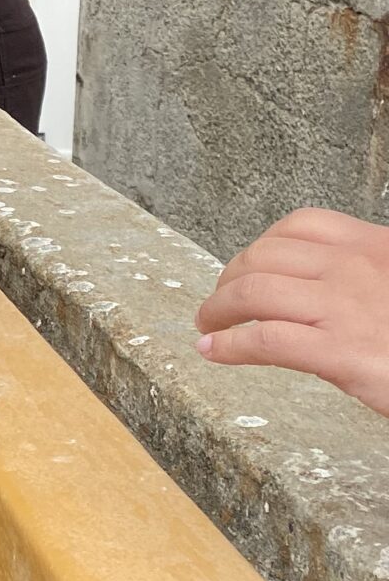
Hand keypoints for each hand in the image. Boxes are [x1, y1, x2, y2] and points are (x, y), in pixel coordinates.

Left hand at [195, 208, 388, 418]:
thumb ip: (369, 278)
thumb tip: (327, 288)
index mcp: (376, 247)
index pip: (301, 226)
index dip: (261, 245)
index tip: (246, 267)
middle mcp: (355, 269)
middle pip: (264, 257)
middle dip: (230, 278)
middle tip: (218, 303)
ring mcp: (346, 309)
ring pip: (253, 292)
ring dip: (218, 308)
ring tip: (208, 327)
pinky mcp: (343, 354)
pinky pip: (266, 340)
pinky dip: (229, 345)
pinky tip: (214, 353)